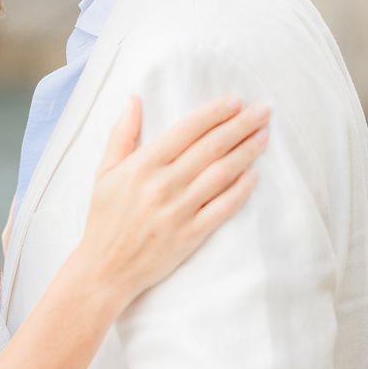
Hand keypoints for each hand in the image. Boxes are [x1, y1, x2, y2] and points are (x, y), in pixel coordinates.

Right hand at [81, 94, 269, 305]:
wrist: (105, 269)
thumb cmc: (104, 219)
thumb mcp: (104, 173)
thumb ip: (122, 135)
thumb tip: (134, 100)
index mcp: (142, 166)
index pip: (186, 131)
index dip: (213, 114)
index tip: (235, 101)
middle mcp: (162, 185)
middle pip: (210, 148)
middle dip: (240, 126)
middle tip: (263, 111)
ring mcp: (178, 211)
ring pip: (221, 175)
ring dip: (246, 153)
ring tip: (264, 136)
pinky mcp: (190, 235)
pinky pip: (222, 208)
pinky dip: (241, 191)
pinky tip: (254, 176)